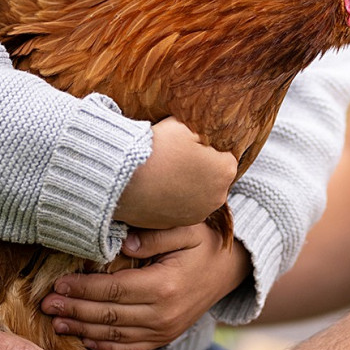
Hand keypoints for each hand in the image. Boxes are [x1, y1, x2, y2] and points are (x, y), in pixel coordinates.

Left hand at [42, 225, 251, 349]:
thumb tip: (122, 242)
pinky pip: (128, 347)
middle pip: (108, 315)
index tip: (57, 284)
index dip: (82, 288)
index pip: (112, 290)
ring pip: (113, 335)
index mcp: (164, 286)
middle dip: (74, 309)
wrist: (229, 271)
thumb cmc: (203, 243)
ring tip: (56, 322)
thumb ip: (154, 234)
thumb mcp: (185, 228)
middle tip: (45, 305)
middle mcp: (162, 314)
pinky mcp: (164, 338)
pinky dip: (103, 347)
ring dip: (82, 329)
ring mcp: (164, 331)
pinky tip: (82, 339)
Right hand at [115, 118, 236, 227]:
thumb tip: (206, 129)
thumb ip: (202, 128)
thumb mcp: (184, 125)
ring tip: (165, 170)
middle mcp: (218, 196)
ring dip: (187, 183)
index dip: (206, 146)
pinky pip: (181, 207)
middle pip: (212, 175)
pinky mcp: (178, 224)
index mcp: (225, 170)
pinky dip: (173, 198)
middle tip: (176, 155)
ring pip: (197, 192)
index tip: (189, 142)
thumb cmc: (157, 147)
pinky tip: (159, 185)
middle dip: (200, 166)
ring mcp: (198, 213)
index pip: (224, 154)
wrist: (124, 179)